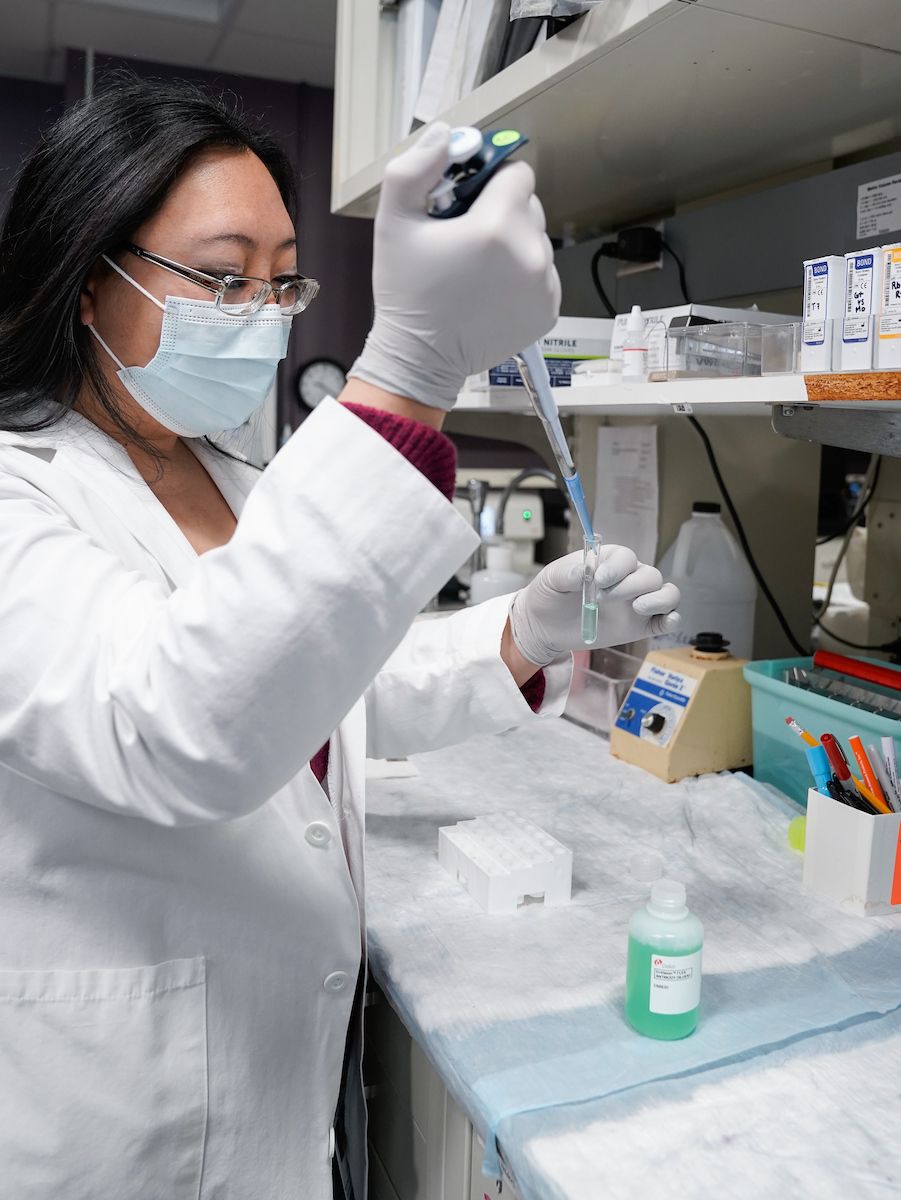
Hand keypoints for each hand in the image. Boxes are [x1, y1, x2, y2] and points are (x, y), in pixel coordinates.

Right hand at [349, 122, 560, 410]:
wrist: (420, 358)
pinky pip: (543, 274)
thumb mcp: (394, 220)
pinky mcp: (548, 310)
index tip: (468, 201)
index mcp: (497, 226)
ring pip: (538, 240)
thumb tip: (447, 134)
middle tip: (467, 238)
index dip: (491, 181)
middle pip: (530, 206)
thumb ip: (416, 167)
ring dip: (514, 245)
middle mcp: (531, 255)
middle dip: (502, 213)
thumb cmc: (406, 291)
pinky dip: (522, 277)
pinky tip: (491, 291)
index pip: (518, 173)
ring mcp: (544, 286)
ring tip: (478, 269)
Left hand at [509, 545, 680, 667]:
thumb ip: (568, 573)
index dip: (618, 567)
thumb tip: (585, 570)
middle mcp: (628, 579)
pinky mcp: (640, 626)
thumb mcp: (551, 579)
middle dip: (631, 586)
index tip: (599, 579)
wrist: (544, 626)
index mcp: (609, 562)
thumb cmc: (550, 595)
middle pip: (650, 575)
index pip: (626, 558)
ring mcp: (637, 603)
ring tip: (637, 608)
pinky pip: (666, 620)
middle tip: (603, 598)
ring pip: (666, 594)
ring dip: (658, 599)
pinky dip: (672, 619)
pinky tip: (667, 621)